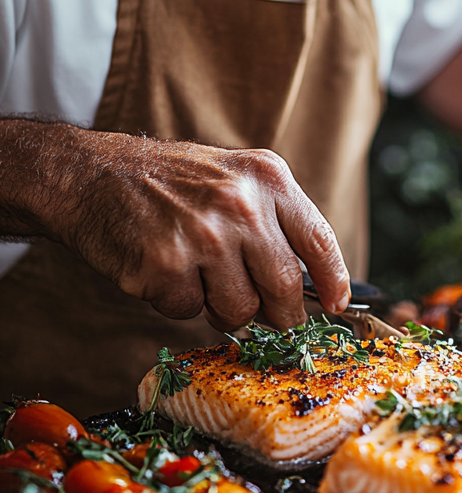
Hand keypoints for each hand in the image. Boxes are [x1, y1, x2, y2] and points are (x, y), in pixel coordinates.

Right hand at [42, 129, 349, 330]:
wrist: (92, 174)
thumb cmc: (171, 182)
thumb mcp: (236, 178)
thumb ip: (275, 220)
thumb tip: (314, 284)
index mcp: (268, 179)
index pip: (320, 241)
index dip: (334, 281)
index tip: (337, 306)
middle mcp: (242, 205)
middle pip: (285, 286)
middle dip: (281, 314)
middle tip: (271, 318)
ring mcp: (203, 236)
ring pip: (240, 309)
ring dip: (224, 309)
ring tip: (202, 278)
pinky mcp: (164, 266)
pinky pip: (189, 311)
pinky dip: (179, 303)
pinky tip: (164, 271)